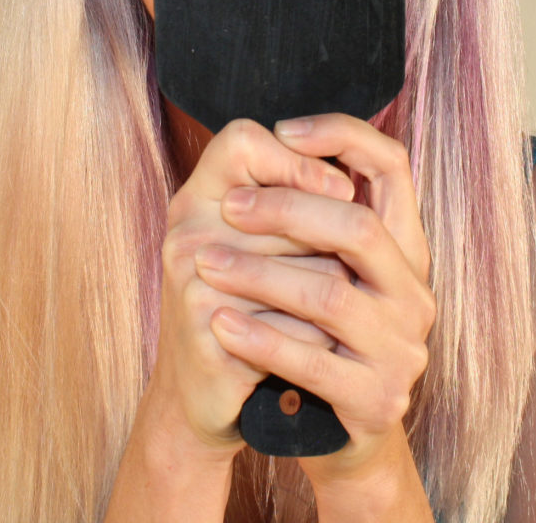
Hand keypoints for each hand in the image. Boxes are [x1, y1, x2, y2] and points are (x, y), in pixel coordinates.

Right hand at [144, 118, 355, 455]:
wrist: (202, 395)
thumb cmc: (246, 306)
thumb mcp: (260, 242)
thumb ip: (291, 199)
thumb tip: (348, 183)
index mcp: (200, 197)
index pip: (241, 140)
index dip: (297, 160)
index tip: (340, 189)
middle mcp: (187, 230)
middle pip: (292, 209)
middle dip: (332, 245)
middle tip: (340, 271)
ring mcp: (193, 281)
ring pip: (310, 271)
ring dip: (335, 295)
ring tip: (331, 314)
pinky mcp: (209, 335)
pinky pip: (299, 330)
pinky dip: (320, 343)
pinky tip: (314, 349)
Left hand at [194, 113, 435, 485]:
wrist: (331, 431)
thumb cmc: (317, 332)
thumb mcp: (326, 267)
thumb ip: (315, 214)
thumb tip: (272, 137)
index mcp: (406, 247)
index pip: (393, 166)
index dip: (343, 137)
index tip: (284, 131)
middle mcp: (413, 292)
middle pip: (358, 226)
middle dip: (287, 208)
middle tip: (228, 206)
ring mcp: (401, 349)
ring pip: (329, 295)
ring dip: (258, 276)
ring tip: (205, 264)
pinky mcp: (376, 400)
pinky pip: (311, 361)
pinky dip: (260, 338)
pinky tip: (219, 321)